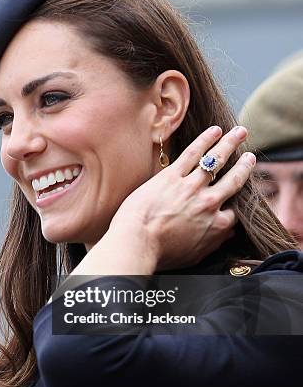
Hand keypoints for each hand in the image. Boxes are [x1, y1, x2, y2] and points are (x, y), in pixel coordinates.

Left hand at [108, 125, 255, 270]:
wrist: (137, 241)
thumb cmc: (161, 253)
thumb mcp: (194, 256)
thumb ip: (213, 244)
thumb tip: (227, 235)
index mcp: (216, 225)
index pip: (234, 213)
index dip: (237, 205)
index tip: (237, 197)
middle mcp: (209, 203)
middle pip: (234, 180)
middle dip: (244, 167)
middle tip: (250, 157)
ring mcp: (192, 187)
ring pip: (217, 160)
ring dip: (231, 144)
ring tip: (241, 133)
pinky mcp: (173, 175)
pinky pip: (193, 153)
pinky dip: (206, 140)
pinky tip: (215, 131)